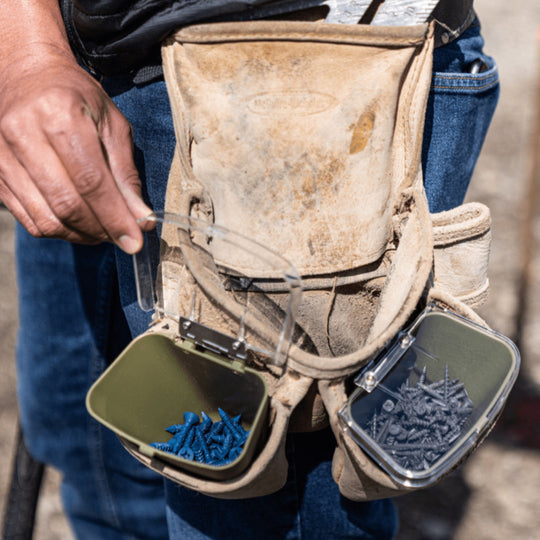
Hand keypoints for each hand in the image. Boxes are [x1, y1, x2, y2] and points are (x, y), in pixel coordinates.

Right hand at [0, 45, 151, 252]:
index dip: (115, 218)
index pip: (91, 182)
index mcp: (60, 114)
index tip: (135, 242)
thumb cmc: (78, 97)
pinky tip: (79, 225)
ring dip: (80, 235)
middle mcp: (24, 134)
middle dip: (100, 231)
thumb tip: (141, 218)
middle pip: (66, 204)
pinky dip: (58, 230)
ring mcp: (2, 154)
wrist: (26, 74)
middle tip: (122, 238)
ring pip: (45, 219)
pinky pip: (28, 218)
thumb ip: (126, 173)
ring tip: (103, 232)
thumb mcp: (113, 125)